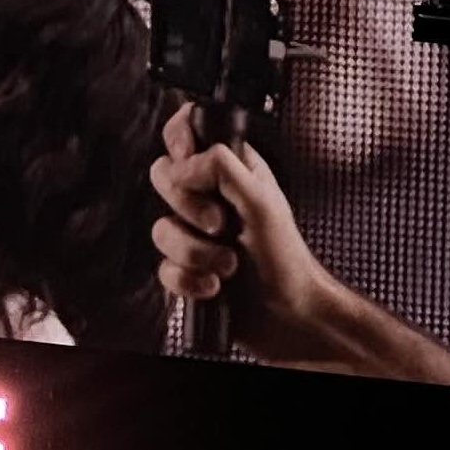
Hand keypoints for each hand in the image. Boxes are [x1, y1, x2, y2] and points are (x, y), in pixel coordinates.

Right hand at [146, 103, 352, 367]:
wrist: (288, 317)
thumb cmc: (286, 259)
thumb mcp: (261, 202)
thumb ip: (222, 168)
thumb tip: (181, 165)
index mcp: (231, 171)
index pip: (188, 132)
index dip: (179, 139)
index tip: (188, 158)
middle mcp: (209, 198)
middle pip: (163, 177)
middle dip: (187, 207)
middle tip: (221, 225)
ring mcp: (194, 235)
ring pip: (161, 229)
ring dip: (195, 252)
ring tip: (228, 266)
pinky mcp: (186, 270)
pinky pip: (163, 268)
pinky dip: (188, 280)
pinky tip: (214, 288)